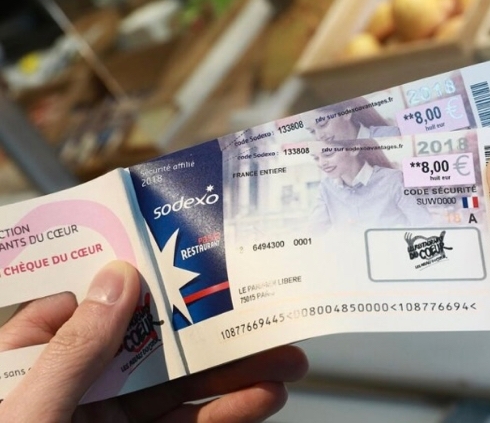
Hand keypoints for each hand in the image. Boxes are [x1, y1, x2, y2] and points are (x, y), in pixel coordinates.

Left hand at [0, 261, 307, 421]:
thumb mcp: (28, 411)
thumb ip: (74, 349)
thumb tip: (117, 281)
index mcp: (30, 367)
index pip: (85, 306)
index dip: (135, 280)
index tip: (182, 262)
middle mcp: (72, 390)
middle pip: (150, 345)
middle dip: (208, 332)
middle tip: (260, 316)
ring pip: (178, 389)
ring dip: (232, 376)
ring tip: (281, 362)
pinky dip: (224, 415)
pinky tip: (258, 401)